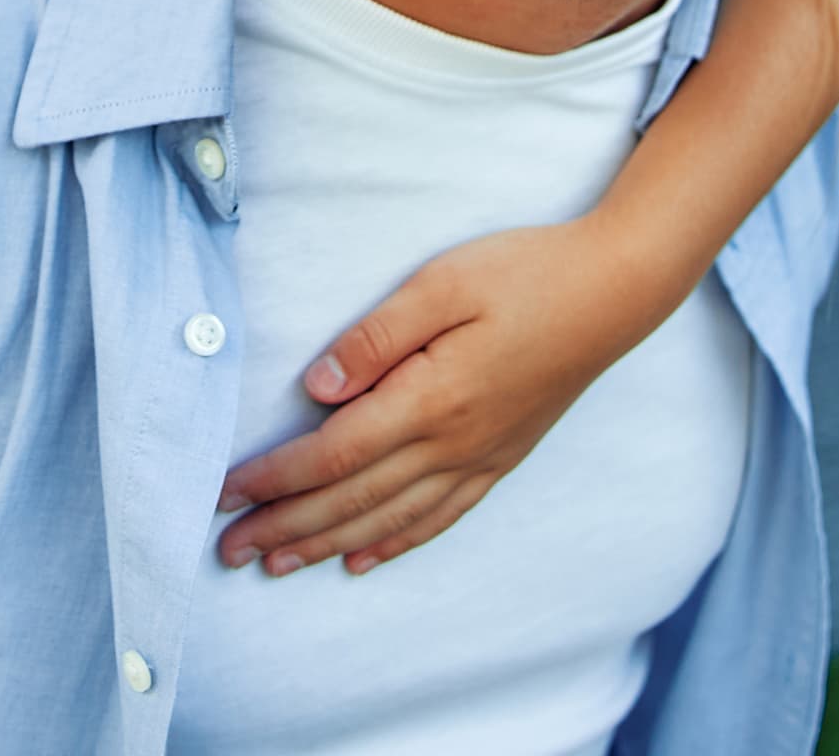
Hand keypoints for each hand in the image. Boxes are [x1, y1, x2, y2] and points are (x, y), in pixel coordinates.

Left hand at [212, 218, 653, 577]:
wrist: (614, 292)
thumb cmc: (526, 273)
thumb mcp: (443, 283)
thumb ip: (376, 336)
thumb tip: (317, 387)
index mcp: (430, 399)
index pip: (333, 455)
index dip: (274, 479)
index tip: (224, 493)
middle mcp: (453, 444)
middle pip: (351, 500)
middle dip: (284, 528)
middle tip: (227, 551)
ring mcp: (480, 458)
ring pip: (389, 520)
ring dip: (327, 546)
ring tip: (276, 565)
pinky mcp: (501, 458)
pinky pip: (439, 518)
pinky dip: (395, 544)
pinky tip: (363, 560)